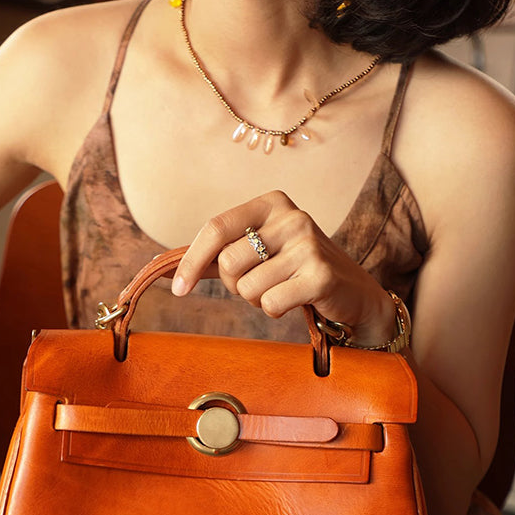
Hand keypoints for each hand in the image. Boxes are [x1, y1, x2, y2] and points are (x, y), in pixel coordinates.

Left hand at [171, 190, 395, 346]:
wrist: (352, 292)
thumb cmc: (294, 270)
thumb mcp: (258, 251)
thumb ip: (214, 256)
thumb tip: (162, 266)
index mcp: (271, 203)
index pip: (216, 228)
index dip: (190, 261)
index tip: (177, 290)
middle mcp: (292, 217)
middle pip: (227, 262)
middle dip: (235, 284)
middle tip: (259, 283)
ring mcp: (308, 245)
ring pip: (247, 287)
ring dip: (257, 299)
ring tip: (281, 289)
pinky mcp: (321, 275)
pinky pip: (270, 304)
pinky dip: (275, 310)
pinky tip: (295, 300)